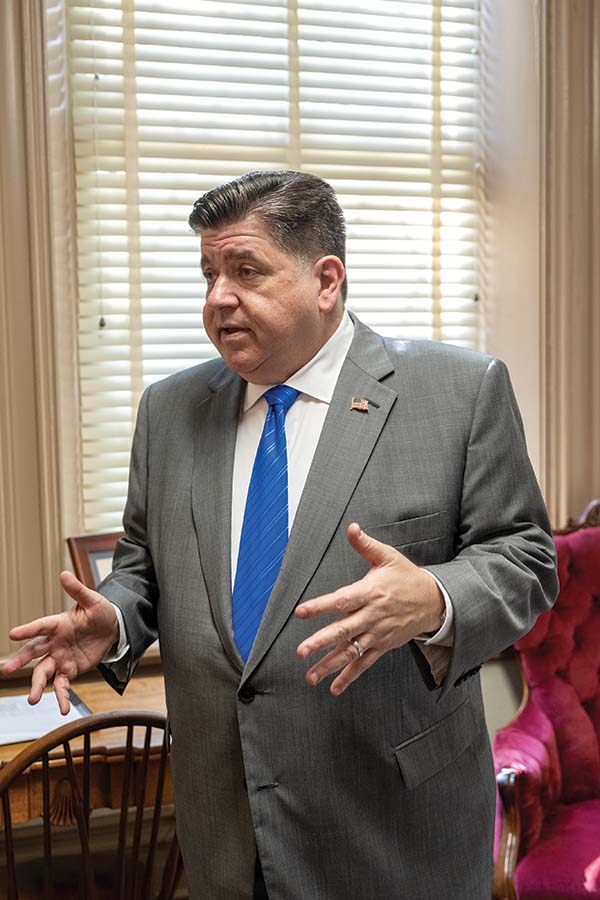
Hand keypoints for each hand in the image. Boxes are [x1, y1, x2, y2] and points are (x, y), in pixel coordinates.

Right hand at [2, 571, 119, 713]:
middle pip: (34, 653)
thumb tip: (64, 573)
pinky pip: (62, 686)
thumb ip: (78, 590)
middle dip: (20, 661)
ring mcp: (60, 658)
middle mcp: (54, 642)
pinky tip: (61, 708)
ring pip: (43, 673)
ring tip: (32, 698)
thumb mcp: (92, 600)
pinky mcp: (69, 671)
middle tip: (7, 670)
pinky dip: (61, 697)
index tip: (12, 634)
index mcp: (58, 624)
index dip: (27, 630)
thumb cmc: (100, 612)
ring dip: (37, 685)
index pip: (40, 626)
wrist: (113, 630)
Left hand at [295, 523, 444, 695]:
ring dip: (330, 665)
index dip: (320, 606)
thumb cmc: (406, 576)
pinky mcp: (383, 646)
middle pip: (344, 630)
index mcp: (370, 592)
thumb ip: (366, 545)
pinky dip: (349, 677)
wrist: (434, 601)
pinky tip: (333, 687)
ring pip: (351, 652)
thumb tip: (351, 527)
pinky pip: (364, 664)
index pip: (341, 599)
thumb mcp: (388, 557)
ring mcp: (378, 634)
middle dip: (321, 641)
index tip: (301, 611)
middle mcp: (372, 615)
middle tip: (301, 651)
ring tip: (310, 676)